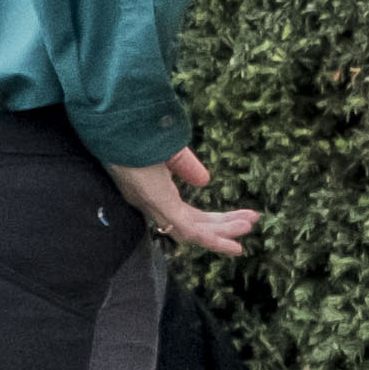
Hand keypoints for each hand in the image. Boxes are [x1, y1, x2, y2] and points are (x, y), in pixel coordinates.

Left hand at [109, 148, 258, 260]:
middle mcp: (152, 204)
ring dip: (222, 232)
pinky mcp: (160, 206)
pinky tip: (233, 245)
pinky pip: (189, 230)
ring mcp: (155, 206)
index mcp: (151, 191)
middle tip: (249, 223)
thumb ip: (185, 166)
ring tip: (247, 229)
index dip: (210, 218)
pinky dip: (213, 239)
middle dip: (222, 225)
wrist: (119, 125)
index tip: (235, 217)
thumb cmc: (134, 134)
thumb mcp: (168, 151)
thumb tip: (205, 181)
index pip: (184, 213)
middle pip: (192, 223)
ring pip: (193, 231)